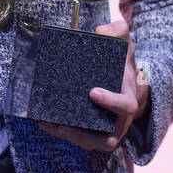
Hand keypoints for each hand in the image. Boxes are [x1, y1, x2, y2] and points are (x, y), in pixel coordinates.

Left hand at [38, 19, 149, 152]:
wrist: (125, 85)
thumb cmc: (122, 66)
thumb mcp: (124, 47)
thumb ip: (118, 33)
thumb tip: (103, 29)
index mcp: (128, 100)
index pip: (126, 106)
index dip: (111, 102)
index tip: (92, 92)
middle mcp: (119, 120)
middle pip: (108, 137)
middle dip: (84, 132)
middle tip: (62, 122)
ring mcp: (107, 129)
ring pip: (91, 142)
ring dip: (70, 136)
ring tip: (49, 124)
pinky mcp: (94, 132)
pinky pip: (80, 139)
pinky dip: (62, 133)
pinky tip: (44, 123)